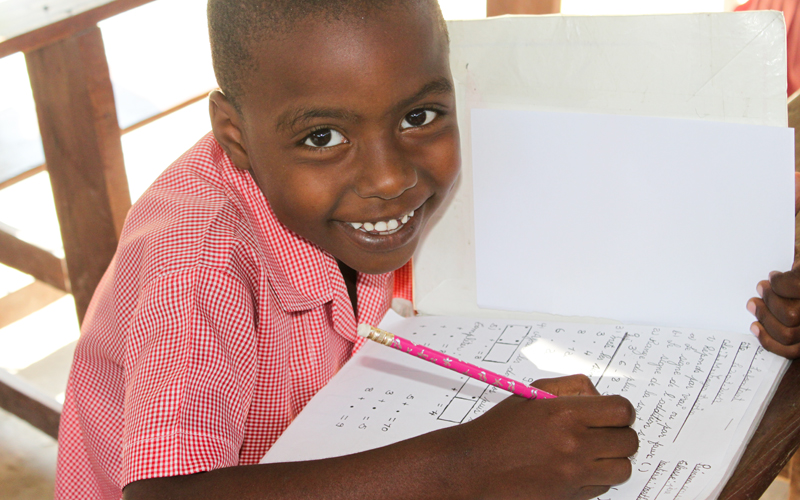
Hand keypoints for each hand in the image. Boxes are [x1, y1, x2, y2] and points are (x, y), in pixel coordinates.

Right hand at [452, 374, 636, 499]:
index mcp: (565, 414)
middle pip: (629, 440)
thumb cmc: (500, 429)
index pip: (622, 410)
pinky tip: (577, 467)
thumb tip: (599, 396)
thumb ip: (572, 387)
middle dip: (620, 433)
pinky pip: (605, 487)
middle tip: (602, 431)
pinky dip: (598, 478)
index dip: (621, 411)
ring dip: (613, 459)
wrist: (476, 466)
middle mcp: (574, 445)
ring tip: (593, 452)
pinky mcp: (570, 496)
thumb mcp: (532, 393)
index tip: (611, 413)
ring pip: (623, 468)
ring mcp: (574, 474)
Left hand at [747, 172, 799, 357]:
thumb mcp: (795, 232)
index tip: (770, 276)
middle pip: (795, 315)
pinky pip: (792, 353)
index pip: (799, 286)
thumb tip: (793, 177)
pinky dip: (771, 343)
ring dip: (768, 322)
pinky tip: (755, 326)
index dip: (782, 284)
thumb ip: (797, 206)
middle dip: (772, 303)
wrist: (799, 277)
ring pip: (793, 336)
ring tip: (754, 305)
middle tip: (757, 291)